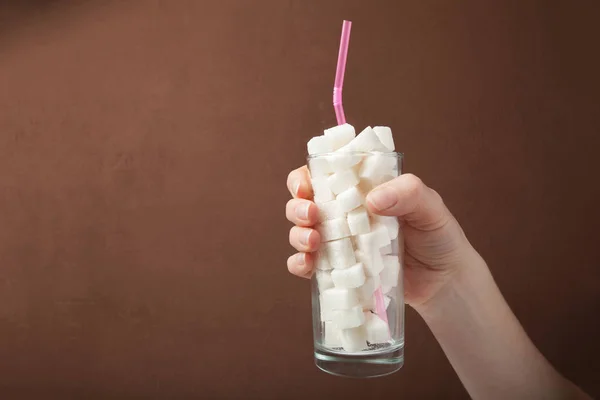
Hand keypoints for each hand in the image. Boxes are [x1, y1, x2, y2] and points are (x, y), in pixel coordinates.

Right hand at [285, 166, 478, 309]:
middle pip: (301, 203)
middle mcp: (343, 214)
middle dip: (296, 207)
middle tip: (311, 215)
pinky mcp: (338, 271)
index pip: (322, 175)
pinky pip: (307, 266)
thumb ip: (408, 192)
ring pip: (299, 233)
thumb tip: (372, 199)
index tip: (306, 188)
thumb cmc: (437, 235)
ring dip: (297, 235)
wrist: (445, 282)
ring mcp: (338, 243)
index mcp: (360, 190)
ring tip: (314, 243)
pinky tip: (307, 266)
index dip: (304, 178)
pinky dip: (299, 264)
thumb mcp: (430, 206)